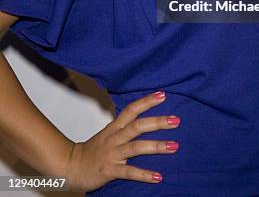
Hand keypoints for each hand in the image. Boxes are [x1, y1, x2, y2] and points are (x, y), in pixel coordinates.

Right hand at [64, 91, 179, 191]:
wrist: (70, 166)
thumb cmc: (94, 150)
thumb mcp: (109, 133)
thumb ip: (124, 126)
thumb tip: (144, 117)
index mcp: (114, 127)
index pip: (131, 110)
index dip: (146, 102)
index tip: (163, 94)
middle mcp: (114, 138)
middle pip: (137, 126)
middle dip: (157, 122)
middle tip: (176, 120)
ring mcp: (112, 154)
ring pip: (136, 147)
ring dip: (156, 146)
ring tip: (174, 146)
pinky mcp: (109, 170)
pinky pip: (129, 172)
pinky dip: (144, 174)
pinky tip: (158, 177)